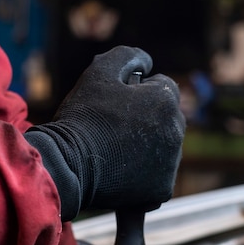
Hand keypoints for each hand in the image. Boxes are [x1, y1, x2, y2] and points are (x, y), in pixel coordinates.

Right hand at [25, 46, 184, 220]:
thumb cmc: (82, 116)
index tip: (116, 104)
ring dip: (147, 146)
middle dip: (147, 119)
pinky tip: (121, 171)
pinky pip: (157, 176)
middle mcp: (176, 131)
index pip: (163, 87)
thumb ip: (127, 56)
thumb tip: (146, 62)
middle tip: (113, 128)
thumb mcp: (99, 71)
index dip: (138, 92)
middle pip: (166, 118)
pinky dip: (144, 175)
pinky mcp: (161, 189)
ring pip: (164, 147)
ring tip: (115, 150)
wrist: (67, 164)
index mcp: (166, 101)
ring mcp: (171, 163)